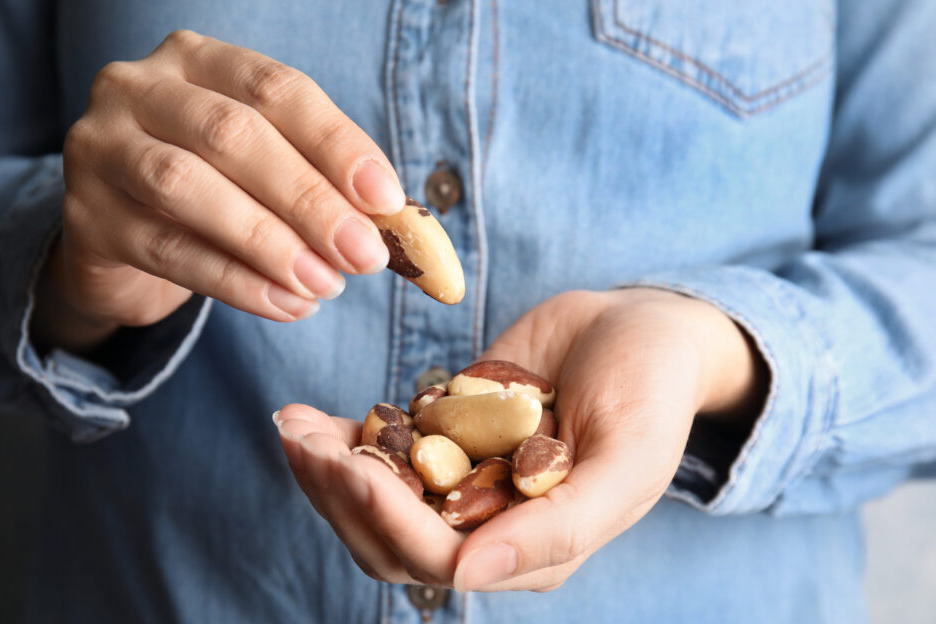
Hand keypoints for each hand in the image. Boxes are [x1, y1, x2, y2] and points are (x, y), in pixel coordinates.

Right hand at [34, 30, 402, 351]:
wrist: (122, 241)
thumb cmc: (214, 193)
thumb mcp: (266, 172)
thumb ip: (322, 184)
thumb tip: (392, 222)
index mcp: (197, 60)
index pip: (277, 90)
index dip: (337, 144)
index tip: (387, 199)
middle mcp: (138, 88)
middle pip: (233, 135)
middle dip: (308, 199)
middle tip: (363, 255)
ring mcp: (100, 149)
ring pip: (189, 188)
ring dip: (270, 242)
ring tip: (326, 285)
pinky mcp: (86, 219)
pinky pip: (168, 250)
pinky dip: (236, 282)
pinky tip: (286, 304)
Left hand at [273, 288, 766, 589]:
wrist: (639, 327)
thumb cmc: (650, 392)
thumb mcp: (628, 461)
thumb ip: (560, 529)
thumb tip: (466, 577)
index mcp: (533, 549)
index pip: (440, 557)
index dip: (389, 519)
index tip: (352, 463)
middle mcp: (488, 526)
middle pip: (389, 540)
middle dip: (339, 495)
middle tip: (300, 439)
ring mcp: (460, 480)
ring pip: (374, 501)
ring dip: (327, 470)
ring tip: (291, 424)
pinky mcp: (442, 436)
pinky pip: (381, 451)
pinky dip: (342, 437)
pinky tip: (310, 415)